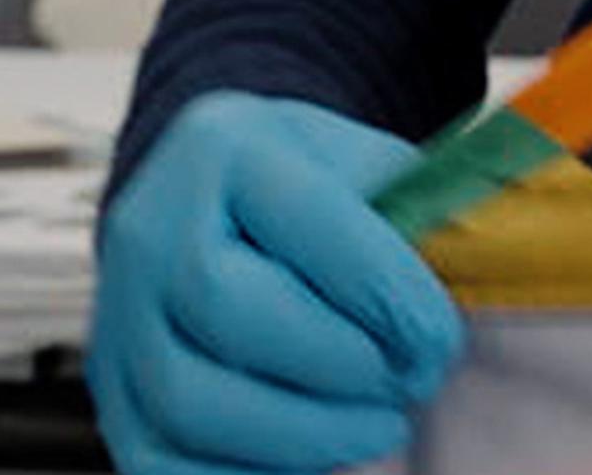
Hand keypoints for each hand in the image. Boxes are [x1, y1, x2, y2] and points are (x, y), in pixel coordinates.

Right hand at [91, 92, 465, 474]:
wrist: (213, 188)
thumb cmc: (308, 182)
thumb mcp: (368, 162)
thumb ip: (415, 213)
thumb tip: (480, 274)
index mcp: (229, 149)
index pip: (304, 221)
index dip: (382, 293)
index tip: (437, 338)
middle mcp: (153, 227)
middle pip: (230, 310)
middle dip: (339, 363)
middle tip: (409, 381)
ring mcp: (117, 312)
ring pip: (188, 399)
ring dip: (301, 431)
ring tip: (375, 423)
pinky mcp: (110, 387)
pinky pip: (158, 459)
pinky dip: (246, 473)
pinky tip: (313, 455)